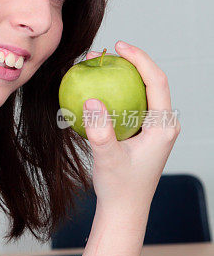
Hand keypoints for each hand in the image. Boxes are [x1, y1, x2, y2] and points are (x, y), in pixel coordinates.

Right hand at [83, 41, 180, 214]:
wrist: (124, 209)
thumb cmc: (119, 187)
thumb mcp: (108, 159)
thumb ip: (100, 131)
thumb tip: (91, 100)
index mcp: (164, 126)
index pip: (156, 82)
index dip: (140, 59)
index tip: (119, 46)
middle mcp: (163, 124)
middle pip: (150, 81)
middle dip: (128, 62)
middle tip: (101, 54)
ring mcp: (154, 127)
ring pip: (140, 91)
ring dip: (120, 76)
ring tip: (95, 66)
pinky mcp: (142, 132)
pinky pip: (129, 104)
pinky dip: (113, 93)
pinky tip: (93, 89)